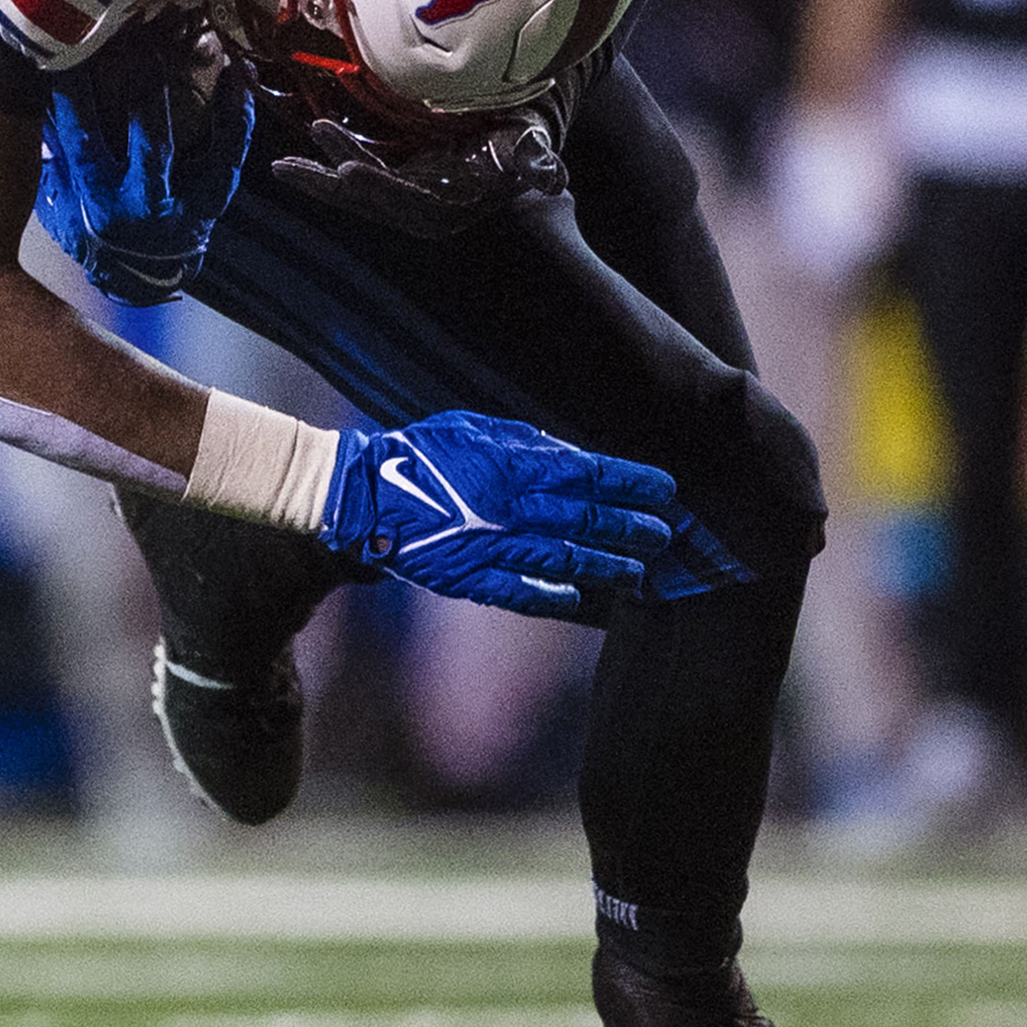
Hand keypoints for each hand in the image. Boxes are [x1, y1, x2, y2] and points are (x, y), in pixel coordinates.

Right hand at [33, 13, 254, 303]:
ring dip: (195, 92)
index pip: (82, 137)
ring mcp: (181, 204)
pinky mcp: (212, 200)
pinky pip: (231, 153)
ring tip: (198, 43)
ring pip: (195, 145)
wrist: (140, 279)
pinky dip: (237, 113)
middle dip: (144, 85)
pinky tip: (239, 75)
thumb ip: (52, 156)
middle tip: (143, 37)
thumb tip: (32, 99)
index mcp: (96, 202)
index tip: (70, 49)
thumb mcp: (60, 203)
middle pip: (146, 138)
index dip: (75, 91)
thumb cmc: (93, 233)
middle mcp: (139, 205)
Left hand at [269, 105, 564, 239]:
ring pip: (352, 190)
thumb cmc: (521, 143)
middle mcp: (418, 207)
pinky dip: (324, 165)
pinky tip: (296, 158)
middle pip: (367, 198)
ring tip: (281, 167)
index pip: (408, 199)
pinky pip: (352, 174)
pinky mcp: (391, 179)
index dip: (379, 186)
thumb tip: (553, 177)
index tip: (350, 170)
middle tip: (291, 168)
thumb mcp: (529, 147)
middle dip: (329, 184)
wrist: (514, 146)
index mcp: (448, 205)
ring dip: (317, 177)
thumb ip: (536, 162)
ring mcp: (401, 194)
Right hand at [318, 412, 698, 618]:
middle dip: (632, 527)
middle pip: (586, 520)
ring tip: (639, 572)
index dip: (631, 483)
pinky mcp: (471, 578)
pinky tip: (579, 599)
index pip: (588, 474)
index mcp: (510, 465)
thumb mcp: (471, 427)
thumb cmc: (418, 454)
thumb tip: (567, 454)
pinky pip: (522, 593)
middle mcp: (510, 508)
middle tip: (663, 534)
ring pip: (565, 560)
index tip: (664, 489)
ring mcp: (492, 547)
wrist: (362, 497)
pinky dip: (553, 598)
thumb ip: (521, 441)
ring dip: (608, 567)